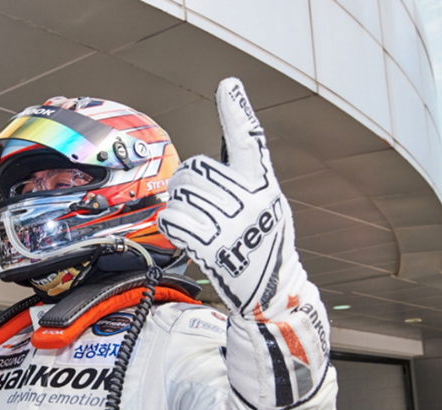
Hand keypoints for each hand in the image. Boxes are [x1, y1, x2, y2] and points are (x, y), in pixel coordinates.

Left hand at [159, 78, 292, 315]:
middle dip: (187, 184)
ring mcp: (230, 225)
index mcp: (264, 186)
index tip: (228, 87)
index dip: (237, 113)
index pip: (249, 141)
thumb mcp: (268, 205)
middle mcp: (249, 201)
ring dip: (180, 207)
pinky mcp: (211, 247)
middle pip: (194, 170)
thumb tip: (218, 159)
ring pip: (180, 194)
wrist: (270, 291)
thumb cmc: (264, 244)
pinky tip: (187, 235)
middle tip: (198, 203)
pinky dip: (172, 225)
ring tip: (198, 224)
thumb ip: (248, 180)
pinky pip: (172, 219)